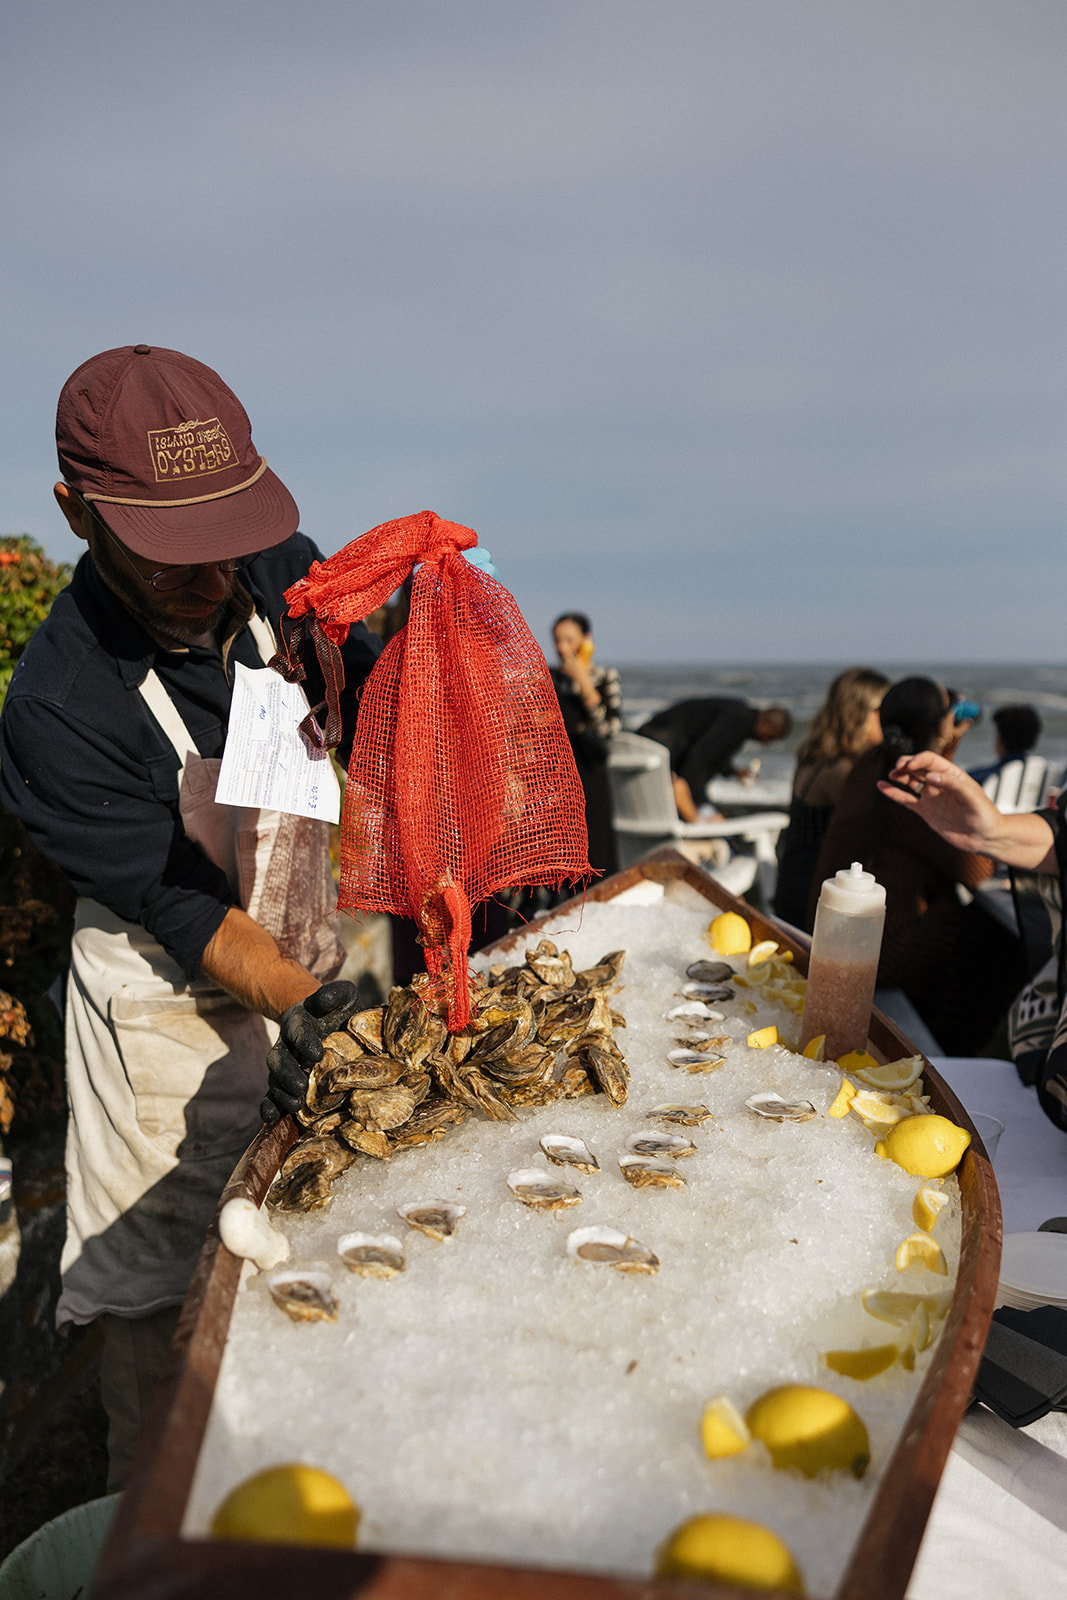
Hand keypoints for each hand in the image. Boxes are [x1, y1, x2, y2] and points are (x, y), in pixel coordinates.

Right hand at [260, 979, 362, 1124]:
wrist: (326, 1020)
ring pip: (275, 1080)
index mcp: (298, 1022)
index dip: (304, 1042)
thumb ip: (333, 993)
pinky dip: (270, 1106)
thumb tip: (325, 1000)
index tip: (317, 1054)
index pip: (298, 1031)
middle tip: (302, 1088)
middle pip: (280, 1059)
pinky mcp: (287, 1081)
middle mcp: (286, 1044)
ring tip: (294, 1105)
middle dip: (288, 1074)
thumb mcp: (341, 995)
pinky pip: (273, 1095)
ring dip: (281, 1094)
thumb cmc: (337, 1008)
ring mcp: (285, 1065)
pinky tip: (270, 1119)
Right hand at [878, 750, 1057, 870]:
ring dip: (900, 775)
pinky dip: (893, 793)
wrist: (984, 837)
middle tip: (898, 767)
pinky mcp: (925, 811)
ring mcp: (931, 796)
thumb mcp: (972, 798)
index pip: (931, 761)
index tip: (909, 765)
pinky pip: (906, 799)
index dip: (919, 760)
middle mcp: (939, 783)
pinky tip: (882, 786)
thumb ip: (952, 785)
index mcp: (952, 775)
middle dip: (906, 764)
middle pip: (918, 767)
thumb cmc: (984, 815)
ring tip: (891, 774)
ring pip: (910, 781)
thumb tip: (931, 776)